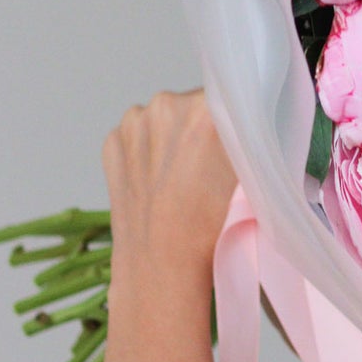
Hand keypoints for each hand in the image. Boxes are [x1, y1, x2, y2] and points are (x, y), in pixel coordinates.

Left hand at [101, 89, 237, 290]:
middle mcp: (166, 105)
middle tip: (207, 167)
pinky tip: (156, 183)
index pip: (228, 96)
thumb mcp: (250, 176)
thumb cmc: (212, 228)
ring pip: (163, 120)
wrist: (163, 264)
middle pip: (193, 104)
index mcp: (206, 109)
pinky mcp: (111, 141)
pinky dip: (146, 153)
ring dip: (171, 139)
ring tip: (179, 179)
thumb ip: (247, 138)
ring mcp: (133, 123)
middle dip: (200, 129)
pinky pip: (137, 136)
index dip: (232, 121)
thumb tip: (246, 120)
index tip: (234, 143)